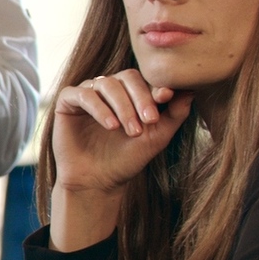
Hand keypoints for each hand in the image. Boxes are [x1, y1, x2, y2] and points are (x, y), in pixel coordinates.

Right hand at [49, 69, 193, 250]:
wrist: (97, 182)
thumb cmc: (127, 160)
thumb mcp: (158, 136)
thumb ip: (175, 113)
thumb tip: (191, 89)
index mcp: (129, 93)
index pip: (145, 80)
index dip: (155, 86)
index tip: (166, 97)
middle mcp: (108, 89)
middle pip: (127, 77)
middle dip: (140, 97)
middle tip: (150, 120)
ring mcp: (87, 94)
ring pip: (106, 84)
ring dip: (122, 106)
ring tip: (131, 131)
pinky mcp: (67, 102)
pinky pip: (83, 95)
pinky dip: (99, 108)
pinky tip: (111, 126)